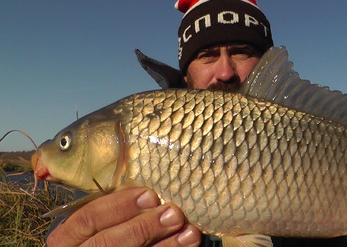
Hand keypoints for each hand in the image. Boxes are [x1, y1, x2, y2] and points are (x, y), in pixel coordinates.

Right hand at [46, 187, 201, 246]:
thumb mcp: (98, 225)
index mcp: (66, 238)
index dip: (119, 205)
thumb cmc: (104, 237)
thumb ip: (114, 213)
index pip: (87, 219)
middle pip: (106, 242)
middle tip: (174, 213)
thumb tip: (150, 194)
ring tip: (190, 233)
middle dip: (143, 227)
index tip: (149, 194)